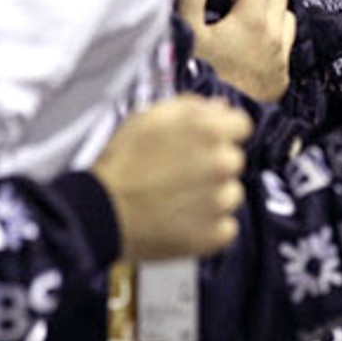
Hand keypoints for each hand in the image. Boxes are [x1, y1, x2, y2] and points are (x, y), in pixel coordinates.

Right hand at [91, 96, 250, 260]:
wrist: (100, 213)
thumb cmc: (120, 164)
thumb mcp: (148, 119)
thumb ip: (190, 107)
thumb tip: (220, 107)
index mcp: (210, 131)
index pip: (241, 125)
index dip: (222, 132)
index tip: (206, 143)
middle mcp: (222, 164)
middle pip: (234, 160)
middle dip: (213, 164)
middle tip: (180, 174)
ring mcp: (221, 201)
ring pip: (230, 194)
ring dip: (212, 197)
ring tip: (176, 200)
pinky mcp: (216, 234)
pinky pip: (225, 226)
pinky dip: (208, 227)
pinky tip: (181, 221)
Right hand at [177, 0, 296, 104]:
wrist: (219, 123)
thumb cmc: (199, 80)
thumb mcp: (188, 33)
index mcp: (252, 21)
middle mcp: (274, 36)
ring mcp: (281, 57)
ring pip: (285, 13)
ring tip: (241, 0)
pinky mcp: (281, 76)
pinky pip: (286, 39)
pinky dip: (273, 25)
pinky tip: (251, 33)